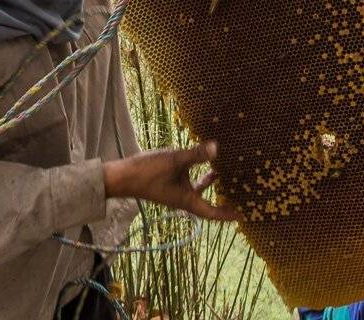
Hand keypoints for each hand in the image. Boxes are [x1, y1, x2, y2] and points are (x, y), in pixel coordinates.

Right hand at [102, 140, 240, 221]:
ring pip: (196, 190)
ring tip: (221, 172)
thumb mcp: (175, 161)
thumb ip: (196, 155)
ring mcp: (174, 191)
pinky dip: (196, 173)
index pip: (211, 213)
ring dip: (209, 183)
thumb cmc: (148, 173)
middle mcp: (182, 198)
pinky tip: (198, 158)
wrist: (122, 177)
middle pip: (206, 203)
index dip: (226, 215)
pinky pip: (187, 181)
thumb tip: (217, 148)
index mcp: (186, 200)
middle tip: (236, 194)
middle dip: (221, 200)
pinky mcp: (167, 182)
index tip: (241, 215)